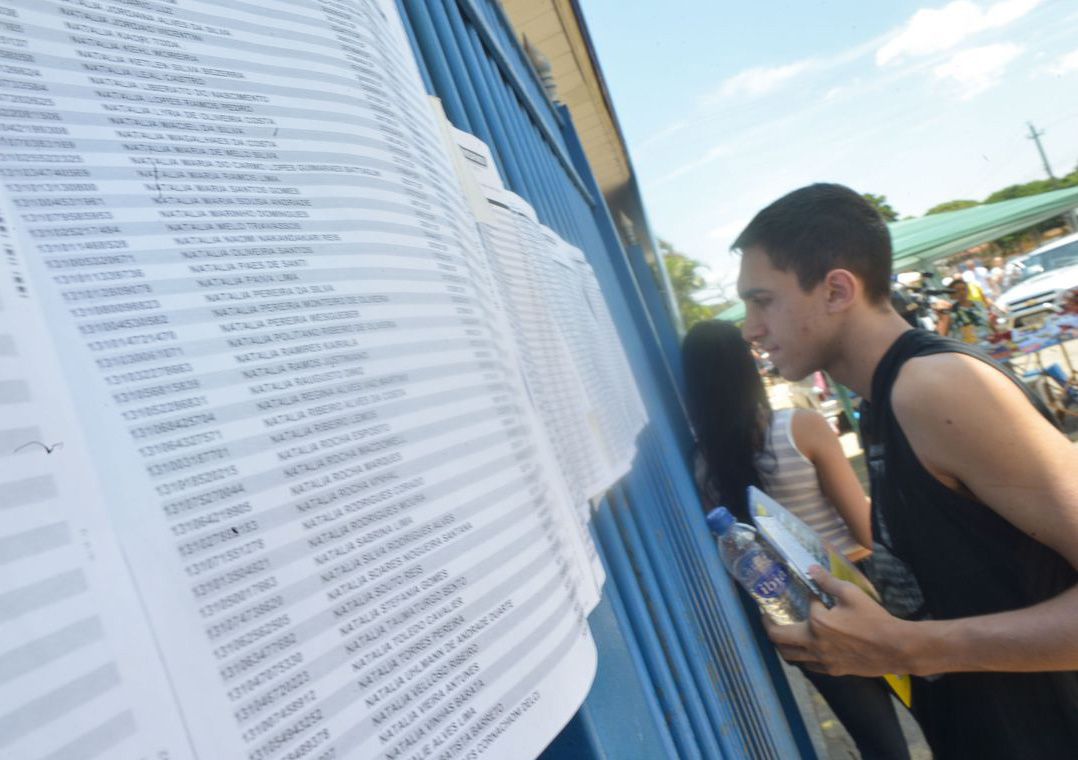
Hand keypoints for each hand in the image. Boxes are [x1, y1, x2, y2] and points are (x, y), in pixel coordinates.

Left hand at [764, 565, 914, 676]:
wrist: (896, 648)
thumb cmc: (873, 619)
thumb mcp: (850, 593)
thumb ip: (827, 582)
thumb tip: (810, 569)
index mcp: (816, 626)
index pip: (791, 615)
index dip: (786, 605)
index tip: (782, 600)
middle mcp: (814, 647)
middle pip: (779, 643)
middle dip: (770, 629)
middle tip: (770, 619)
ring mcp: (823, 662)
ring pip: (792, 658)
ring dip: (784, 645)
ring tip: (785, 633)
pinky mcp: (834, 671)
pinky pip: (809, 666)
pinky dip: (802, 657)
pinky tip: (808, 647)